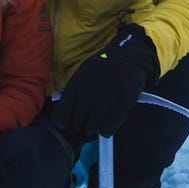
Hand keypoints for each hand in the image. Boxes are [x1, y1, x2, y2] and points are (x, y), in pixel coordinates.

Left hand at [52, 23, 157, 137]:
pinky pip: (108, 128)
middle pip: (78, 121)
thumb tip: (67, 112)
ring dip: (92, 129)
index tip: (63, 126)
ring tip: (95, 125)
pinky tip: (107, 126)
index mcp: (76, 84)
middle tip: (83, 126)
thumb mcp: (83, 73)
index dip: (61, 120)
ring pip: (92, 127)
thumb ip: (75, 91)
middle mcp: (88, 93)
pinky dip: (105, 131)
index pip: (63, 109)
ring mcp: (105, 100)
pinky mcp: (121, 106)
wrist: (127, 57)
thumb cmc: (103, 67)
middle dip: (79, 126)